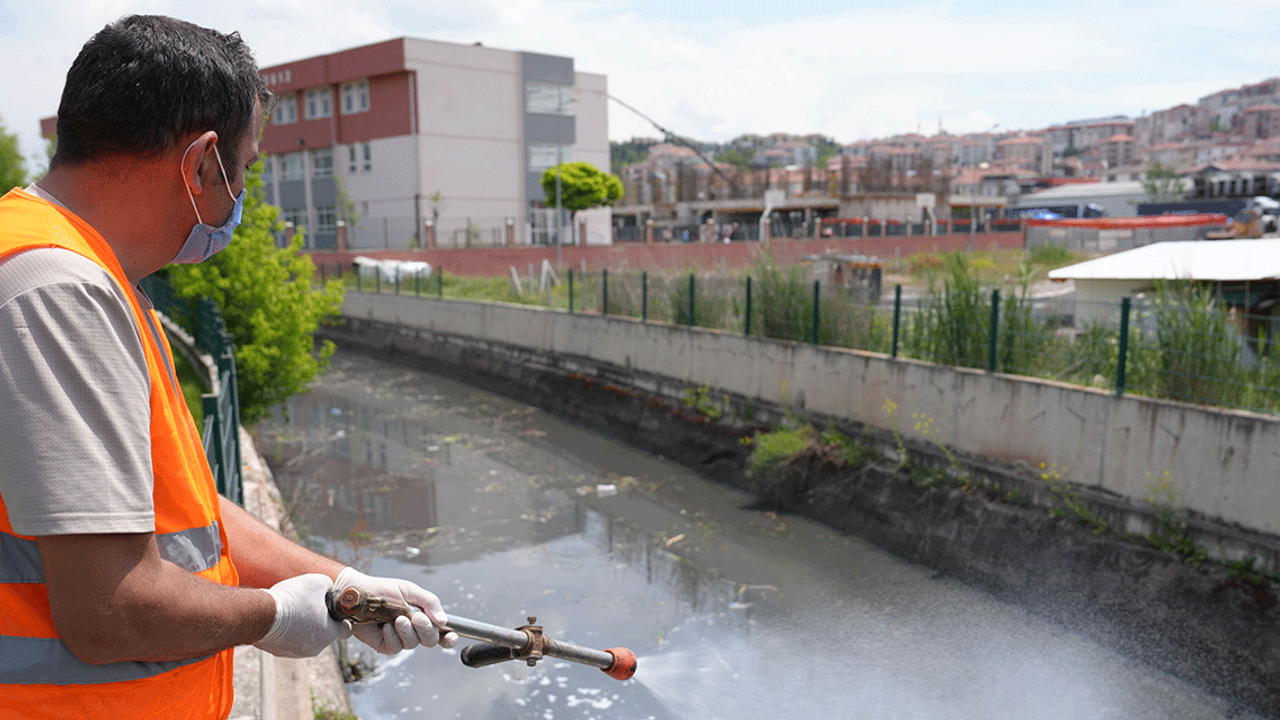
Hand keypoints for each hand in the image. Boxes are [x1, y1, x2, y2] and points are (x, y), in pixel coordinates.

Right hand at [255, 573, 352, 657]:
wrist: (261, 614)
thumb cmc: (293, 599)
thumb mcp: (318, 582)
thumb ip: (329, 587)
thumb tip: (328, 589)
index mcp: (329, 634)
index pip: (345, 630)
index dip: (342, 618)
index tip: (334, 609)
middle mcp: (315, 648)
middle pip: (324, 633)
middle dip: (319, 620)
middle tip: (309, 605)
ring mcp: (296, 652)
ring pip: (306, 637)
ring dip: (302, 626)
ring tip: (292, 610)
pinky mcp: (279, 652)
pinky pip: (288, 640)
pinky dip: (287, 631)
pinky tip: (280, 618)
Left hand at [334, 567, 457, 654]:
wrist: (357, 594)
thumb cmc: (383, 589)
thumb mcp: (409, 591)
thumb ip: (429, 603)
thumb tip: (444, 620)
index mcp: (422, 615)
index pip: (441, 631)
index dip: (448, 637)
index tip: (451, 636)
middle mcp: (413, 629)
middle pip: (430, 640)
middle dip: (425, 629)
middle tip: (416, 617)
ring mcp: (399, 638)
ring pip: (413, 644)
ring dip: (407, 631)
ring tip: (396, 618)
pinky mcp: (385, 644)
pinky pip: (396, 648)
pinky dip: (393, 637)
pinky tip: (386, 626)